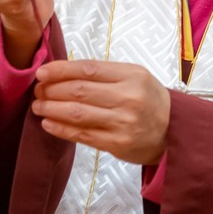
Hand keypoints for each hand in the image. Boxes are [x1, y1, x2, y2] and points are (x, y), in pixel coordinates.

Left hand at [32, 60, 170, 164]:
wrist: (175, 131)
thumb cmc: (150, 100)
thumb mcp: (135, 77)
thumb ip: (104, 74)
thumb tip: (63, 73)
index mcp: (132, 76)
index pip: (88, 69)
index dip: (60, 70)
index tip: (41, 72)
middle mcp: (128, 98)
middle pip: (79, 91)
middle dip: (52, 90)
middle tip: (38, 90)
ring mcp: (123, 122)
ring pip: (77, 113)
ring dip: (51, 109)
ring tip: (38, 106)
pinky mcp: (117, 144)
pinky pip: (82, 135)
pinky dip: (61, 129)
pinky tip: (48, 123)